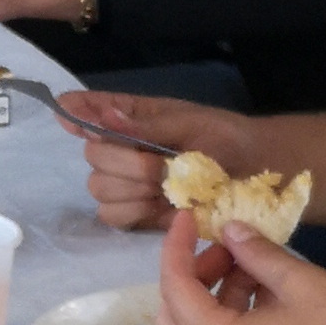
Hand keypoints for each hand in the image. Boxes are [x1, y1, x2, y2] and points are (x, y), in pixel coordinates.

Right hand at [59, 92, 252, 228]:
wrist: (258, 176)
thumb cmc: (228, 140)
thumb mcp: (191, 124)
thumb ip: (145, 126)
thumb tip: (103, 117)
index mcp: (133, 116)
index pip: (89, 108)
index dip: (77, 113)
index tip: (67, 117)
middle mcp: (122, 147)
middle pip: (92, 156)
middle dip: (126, 164)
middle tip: (162, 168)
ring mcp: (127, 182)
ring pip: (99, 188)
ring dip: (133, 189)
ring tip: (166, 188)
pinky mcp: (136, 213)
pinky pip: (112, 216)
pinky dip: (134, 212)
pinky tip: (158, 206)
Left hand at [152, 212, 325, 324]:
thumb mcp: (304, 283)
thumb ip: (258, 254)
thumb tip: (230, 229)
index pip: (174, 290)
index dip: (176, 247)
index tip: (187, 216)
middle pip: (173, 320)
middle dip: (190, 277)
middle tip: (224, 248)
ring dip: (213, 299)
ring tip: (253, 267)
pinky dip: (229, 323)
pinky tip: (265, 299)